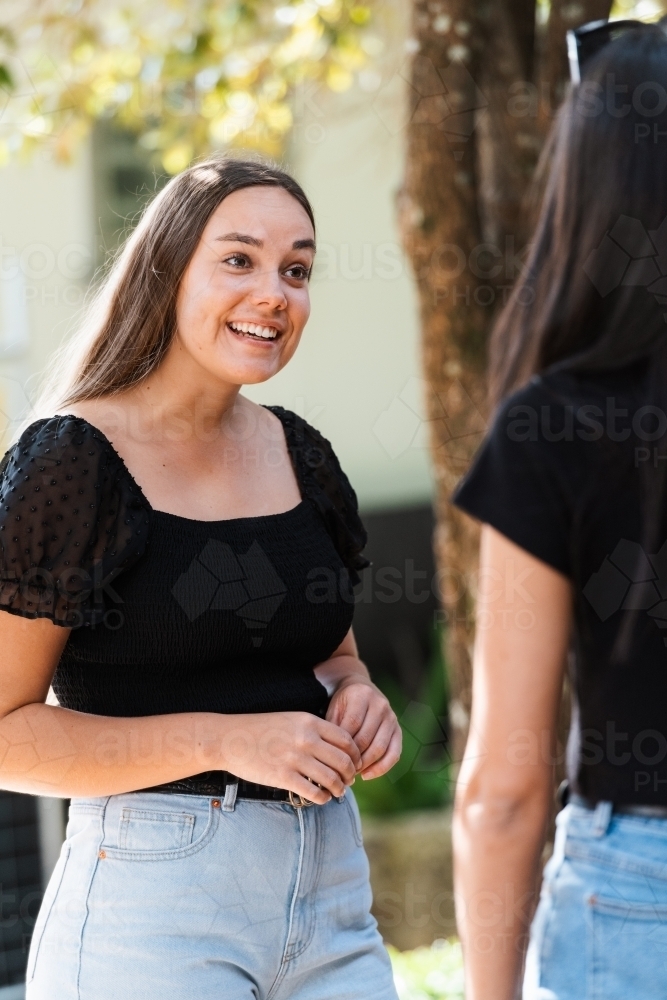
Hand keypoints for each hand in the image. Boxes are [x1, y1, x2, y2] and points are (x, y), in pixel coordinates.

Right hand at [218, 711, 361, 804]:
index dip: (356, 755)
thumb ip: (314, 730)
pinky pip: (314, 792)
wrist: (230, 738)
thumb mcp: (291, 720)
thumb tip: (337, 749)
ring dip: (339, 789)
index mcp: (309, 722)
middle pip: (343, 761)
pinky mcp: (283, 777)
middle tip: (349, 781)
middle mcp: (305, 739)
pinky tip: (322, 798)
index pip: (346, 740)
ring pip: (332, 779)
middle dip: (350, 774)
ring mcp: (294, 759)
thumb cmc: (261, 729)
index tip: (355, 763)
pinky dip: (323, 798)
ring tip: (338, 791)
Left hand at [326, 679, 401, 779]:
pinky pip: (394, 753)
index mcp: (361, 695)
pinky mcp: (398, 729)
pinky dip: (381, 768)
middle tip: (340, 769)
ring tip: (351, 772)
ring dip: (365, 764)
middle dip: (353, 757)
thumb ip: (333, 728)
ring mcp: (391, 717)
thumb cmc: (344, 704)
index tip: (333, 759)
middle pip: (366, 738)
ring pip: (380, 747)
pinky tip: (367, 775)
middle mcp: (380, 705)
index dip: (342, 745)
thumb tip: (330, 756)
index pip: (352, 724)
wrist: (361, 689)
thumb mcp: (334, 709)